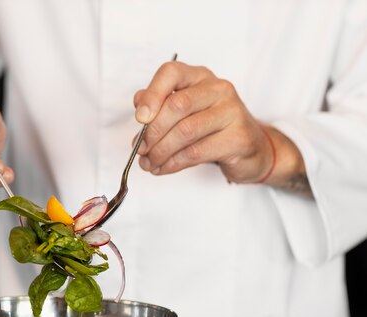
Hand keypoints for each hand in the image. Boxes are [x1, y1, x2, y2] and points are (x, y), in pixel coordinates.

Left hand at [133, 61, 299, 184]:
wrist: (251, 149)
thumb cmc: (211, 129)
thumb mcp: (184, 113)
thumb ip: (160, 105)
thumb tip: (139, 105)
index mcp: (199, 77)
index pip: (171, 72)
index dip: (152, 94)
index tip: (139, 119)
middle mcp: (218, 89)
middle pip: (177, 105)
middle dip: (152, 132)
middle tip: (140, 150)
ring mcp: (232, 112)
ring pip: (185, 131)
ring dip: (161, 151)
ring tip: (149, 163)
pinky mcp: (239, 138)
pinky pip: (197, 152)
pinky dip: (174, 163)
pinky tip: (164, 168)